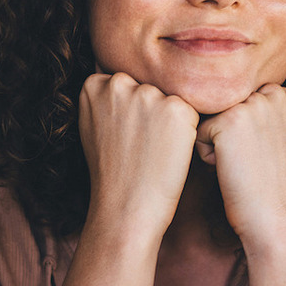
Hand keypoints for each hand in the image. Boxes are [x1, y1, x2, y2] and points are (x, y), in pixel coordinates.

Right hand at [79, 72, 198, 245]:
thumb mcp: (95, 126)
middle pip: (150, 88)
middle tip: (141, 146)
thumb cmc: (112, 173)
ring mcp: (148, 94)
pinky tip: (169, 153)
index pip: (128, 83)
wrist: (125, 208)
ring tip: (154, 151)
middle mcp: (119, 82)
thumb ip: (106, 99)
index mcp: (95, 84)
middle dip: (151, 112)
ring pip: (171, 100)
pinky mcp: (177, 109)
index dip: (131, 112)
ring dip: (169, 121)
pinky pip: (191, 113)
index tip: (125, 136)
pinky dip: (187, 133)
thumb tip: (121, 77)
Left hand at [195, 84, 285, 249]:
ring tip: (240, 163)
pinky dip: (206, 155)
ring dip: (216, 142)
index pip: (237, 100)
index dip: (240, 130)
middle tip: (249, 160)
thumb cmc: (268, 183)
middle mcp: (269, 93)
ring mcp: (250, 105)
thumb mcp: (278, 135)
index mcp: (283, 94)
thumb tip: (226, 98)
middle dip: (227, 133)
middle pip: (222, 107)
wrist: (272, 216)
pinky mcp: (228, 120)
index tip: (259, 153)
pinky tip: (229, 169)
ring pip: (209, 118)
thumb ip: (262, 109)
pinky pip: (198, 133)